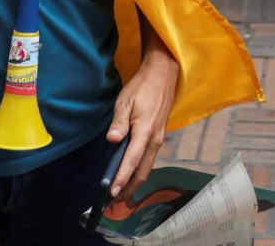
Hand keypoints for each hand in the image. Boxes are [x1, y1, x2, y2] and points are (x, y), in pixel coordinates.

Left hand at [105, 44, 177, 196]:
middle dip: (129, 188)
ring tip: (121, 193)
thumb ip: (119, 123)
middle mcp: (154, 140)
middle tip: (114, 201)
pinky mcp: (159, 136)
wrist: (163, 74)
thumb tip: (112, 141)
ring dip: (135, 181)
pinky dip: (140, 171)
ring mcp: (159, 139)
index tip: (112, 192)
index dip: (121, 179)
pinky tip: (131, 173)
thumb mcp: (125, 102)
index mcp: (145, 132)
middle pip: (142, 172)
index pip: (131, 162)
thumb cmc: (142, 87)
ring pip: (147, 167)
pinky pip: (149, 159)